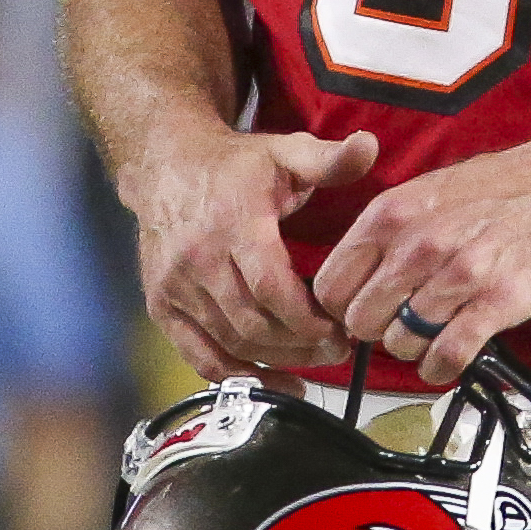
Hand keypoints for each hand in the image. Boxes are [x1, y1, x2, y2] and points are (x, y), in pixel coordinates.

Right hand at [119, 117, 377, 380]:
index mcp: (232, 224)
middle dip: (300, 345)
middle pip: (253, 323)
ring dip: (277, 360)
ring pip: (230, 342)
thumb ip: (328, 158)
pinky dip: (236, 376)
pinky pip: (198, 355)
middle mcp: (198, 259)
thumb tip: (370, 146)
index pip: (271, 289)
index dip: (308, 320)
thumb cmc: (235, 165)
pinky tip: (273, 384)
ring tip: (313, 359)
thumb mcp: (284, 152)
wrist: (164, 166)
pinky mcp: (160, 304)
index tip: (341, 331)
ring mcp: (175, 285)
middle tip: (336, 349)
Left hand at [308, 136, 530, 389]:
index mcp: (388, 217)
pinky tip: (443, 359)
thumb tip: (345, 284)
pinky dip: (439, 367)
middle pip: (361, 322)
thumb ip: (378, 239)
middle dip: (376, 330)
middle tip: (397, 323)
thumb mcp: (415, 197)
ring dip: (412, 347)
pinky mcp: (495, 303)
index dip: (340, 308)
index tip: (357, 312)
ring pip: (401, 343)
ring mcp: (457, 276)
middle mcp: (417, 246)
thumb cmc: (486, 194)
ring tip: (430, 332)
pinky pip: (447, 355)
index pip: (331, 286)